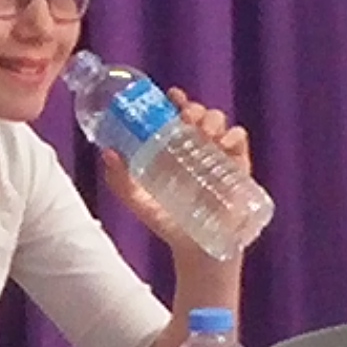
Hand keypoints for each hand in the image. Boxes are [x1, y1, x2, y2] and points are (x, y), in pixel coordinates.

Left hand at [93, 91, 263, 257]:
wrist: (197, 251)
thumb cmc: (169, 223)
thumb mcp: (139, 202)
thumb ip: (121, 181)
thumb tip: (107, 152)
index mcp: (174, 149)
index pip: (177, 116)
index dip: (176, 101)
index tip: (170, 95)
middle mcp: (197, 148)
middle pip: (200, 115)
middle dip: (195, 108)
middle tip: (186, 117)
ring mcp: (219, 157)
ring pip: (221, 124)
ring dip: (214, 119)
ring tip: (203, 130)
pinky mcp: (238, 169)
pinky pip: (240, 142)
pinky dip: (234, 135)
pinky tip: (224, 141)